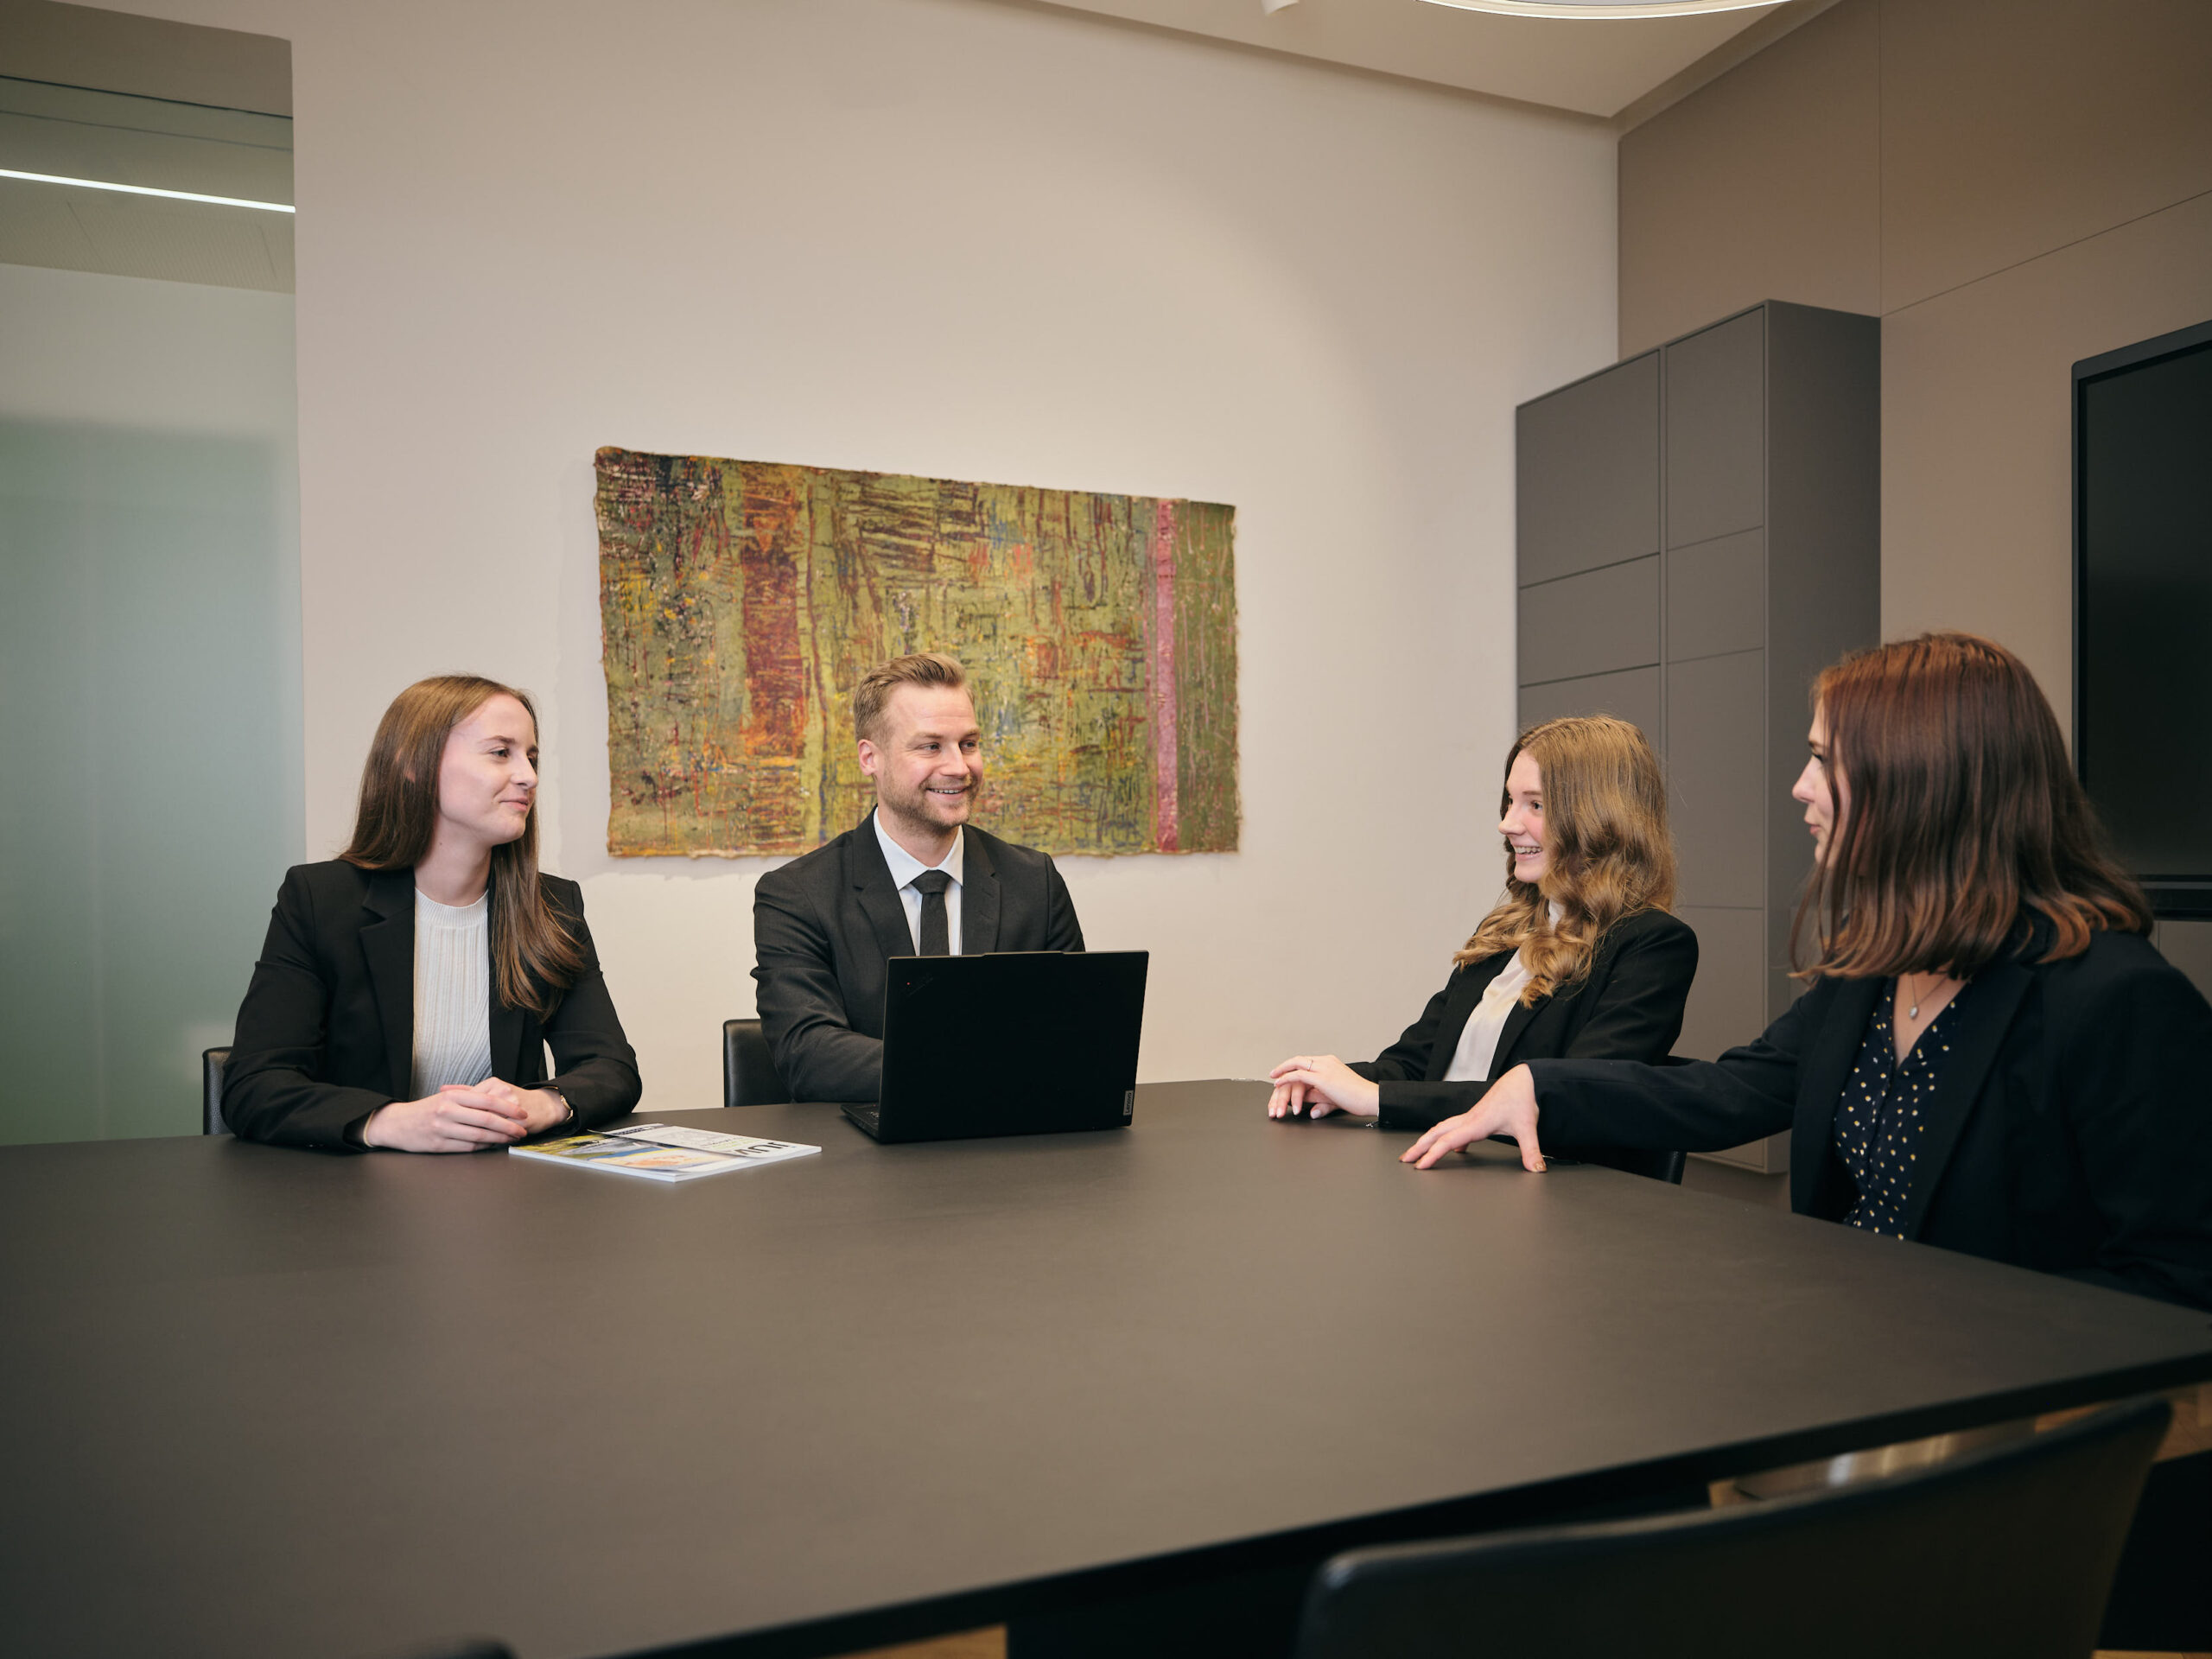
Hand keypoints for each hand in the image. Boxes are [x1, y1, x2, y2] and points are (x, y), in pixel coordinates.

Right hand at [359, 1079, 565, 1152]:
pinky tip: (493, 1145)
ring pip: (479, 1135)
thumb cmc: (425, 1110)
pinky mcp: (438, 1145)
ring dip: (499, 1138)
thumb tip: (497, 1102)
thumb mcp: (445, 1097)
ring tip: (512, 1139)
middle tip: (523, 1131)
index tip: (522, 1114)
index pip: (487, 1101)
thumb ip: (468, 1098)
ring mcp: (442, 1128)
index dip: (508, 1108)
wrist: (396, 1123)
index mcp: (452, 1096)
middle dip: (509, 1126)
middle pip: (486, 1119)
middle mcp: (448, 1111)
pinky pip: (467, 1147)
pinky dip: (483, 1147)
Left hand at [1266, 1055, 1380, 1119]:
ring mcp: (1324, 1068)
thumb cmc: (1357, 1098)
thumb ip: (1319, 1096)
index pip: (1307, 1060)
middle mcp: (1326, 1061)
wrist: (1369, 1098)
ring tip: (1274, 1078)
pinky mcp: (1321, 1078)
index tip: (1285, 1072)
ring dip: (1282, 1072)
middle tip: (1274, 1073)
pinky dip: (1286, 1079)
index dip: (1294, 1066)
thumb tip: (1308, 1103)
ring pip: (1296, 1065)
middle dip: (1284, 1066)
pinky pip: (1298, 1075)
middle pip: (1299, 1060)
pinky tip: (1279, 1084)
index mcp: (1331, 1062)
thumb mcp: (1334, 1094)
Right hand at [1401, 1064, 1543, 1170]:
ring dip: (1428, 1139)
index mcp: (1477, 1123)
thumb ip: (1532, 1151)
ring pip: (1442, 1128)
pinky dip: (1447, 1138)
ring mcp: (1471, 1116)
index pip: (1447, 1141)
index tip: (1419, 1165)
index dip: (1432, 1154)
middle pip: (1436, 1133)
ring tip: (1418, 1151)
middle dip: (1419, 1146)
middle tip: (1405, 1159)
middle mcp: (1469, 1119)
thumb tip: (1536, 1170)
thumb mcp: (1528, 1128)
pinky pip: (1455, 1127)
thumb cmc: (1523, 1099)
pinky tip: (1455, 1149)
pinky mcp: (1477, 1115)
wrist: (1524, 1080)